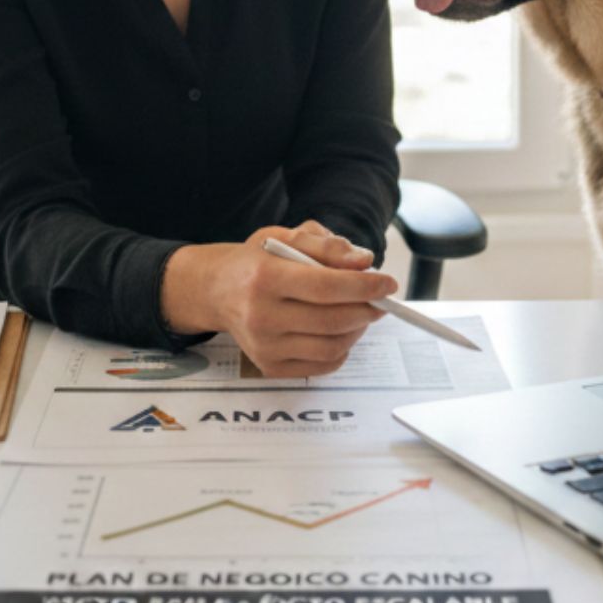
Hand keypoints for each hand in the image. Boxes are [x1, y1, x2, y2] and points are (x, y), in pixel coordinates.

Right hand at [159, 221, 395, 377]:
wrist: (215, 291)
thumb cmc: (254, 261)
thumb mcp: (283, 237)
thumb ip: (326, 245)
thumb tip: (364, 262)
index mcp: (263, 277)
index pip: (326, 287)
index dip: (365, 286)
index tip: (388, 283)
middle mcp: (260, 316)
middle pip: (333, 320)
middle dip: (367, 309)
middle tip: (379, 299)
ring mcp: (263, 346)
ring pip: (332, 346)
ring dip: (357, 330)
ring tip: (359, 313)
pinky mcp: (269, 366)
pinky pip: (322, 365)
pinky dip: (342, 349)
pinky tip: (339, 330)